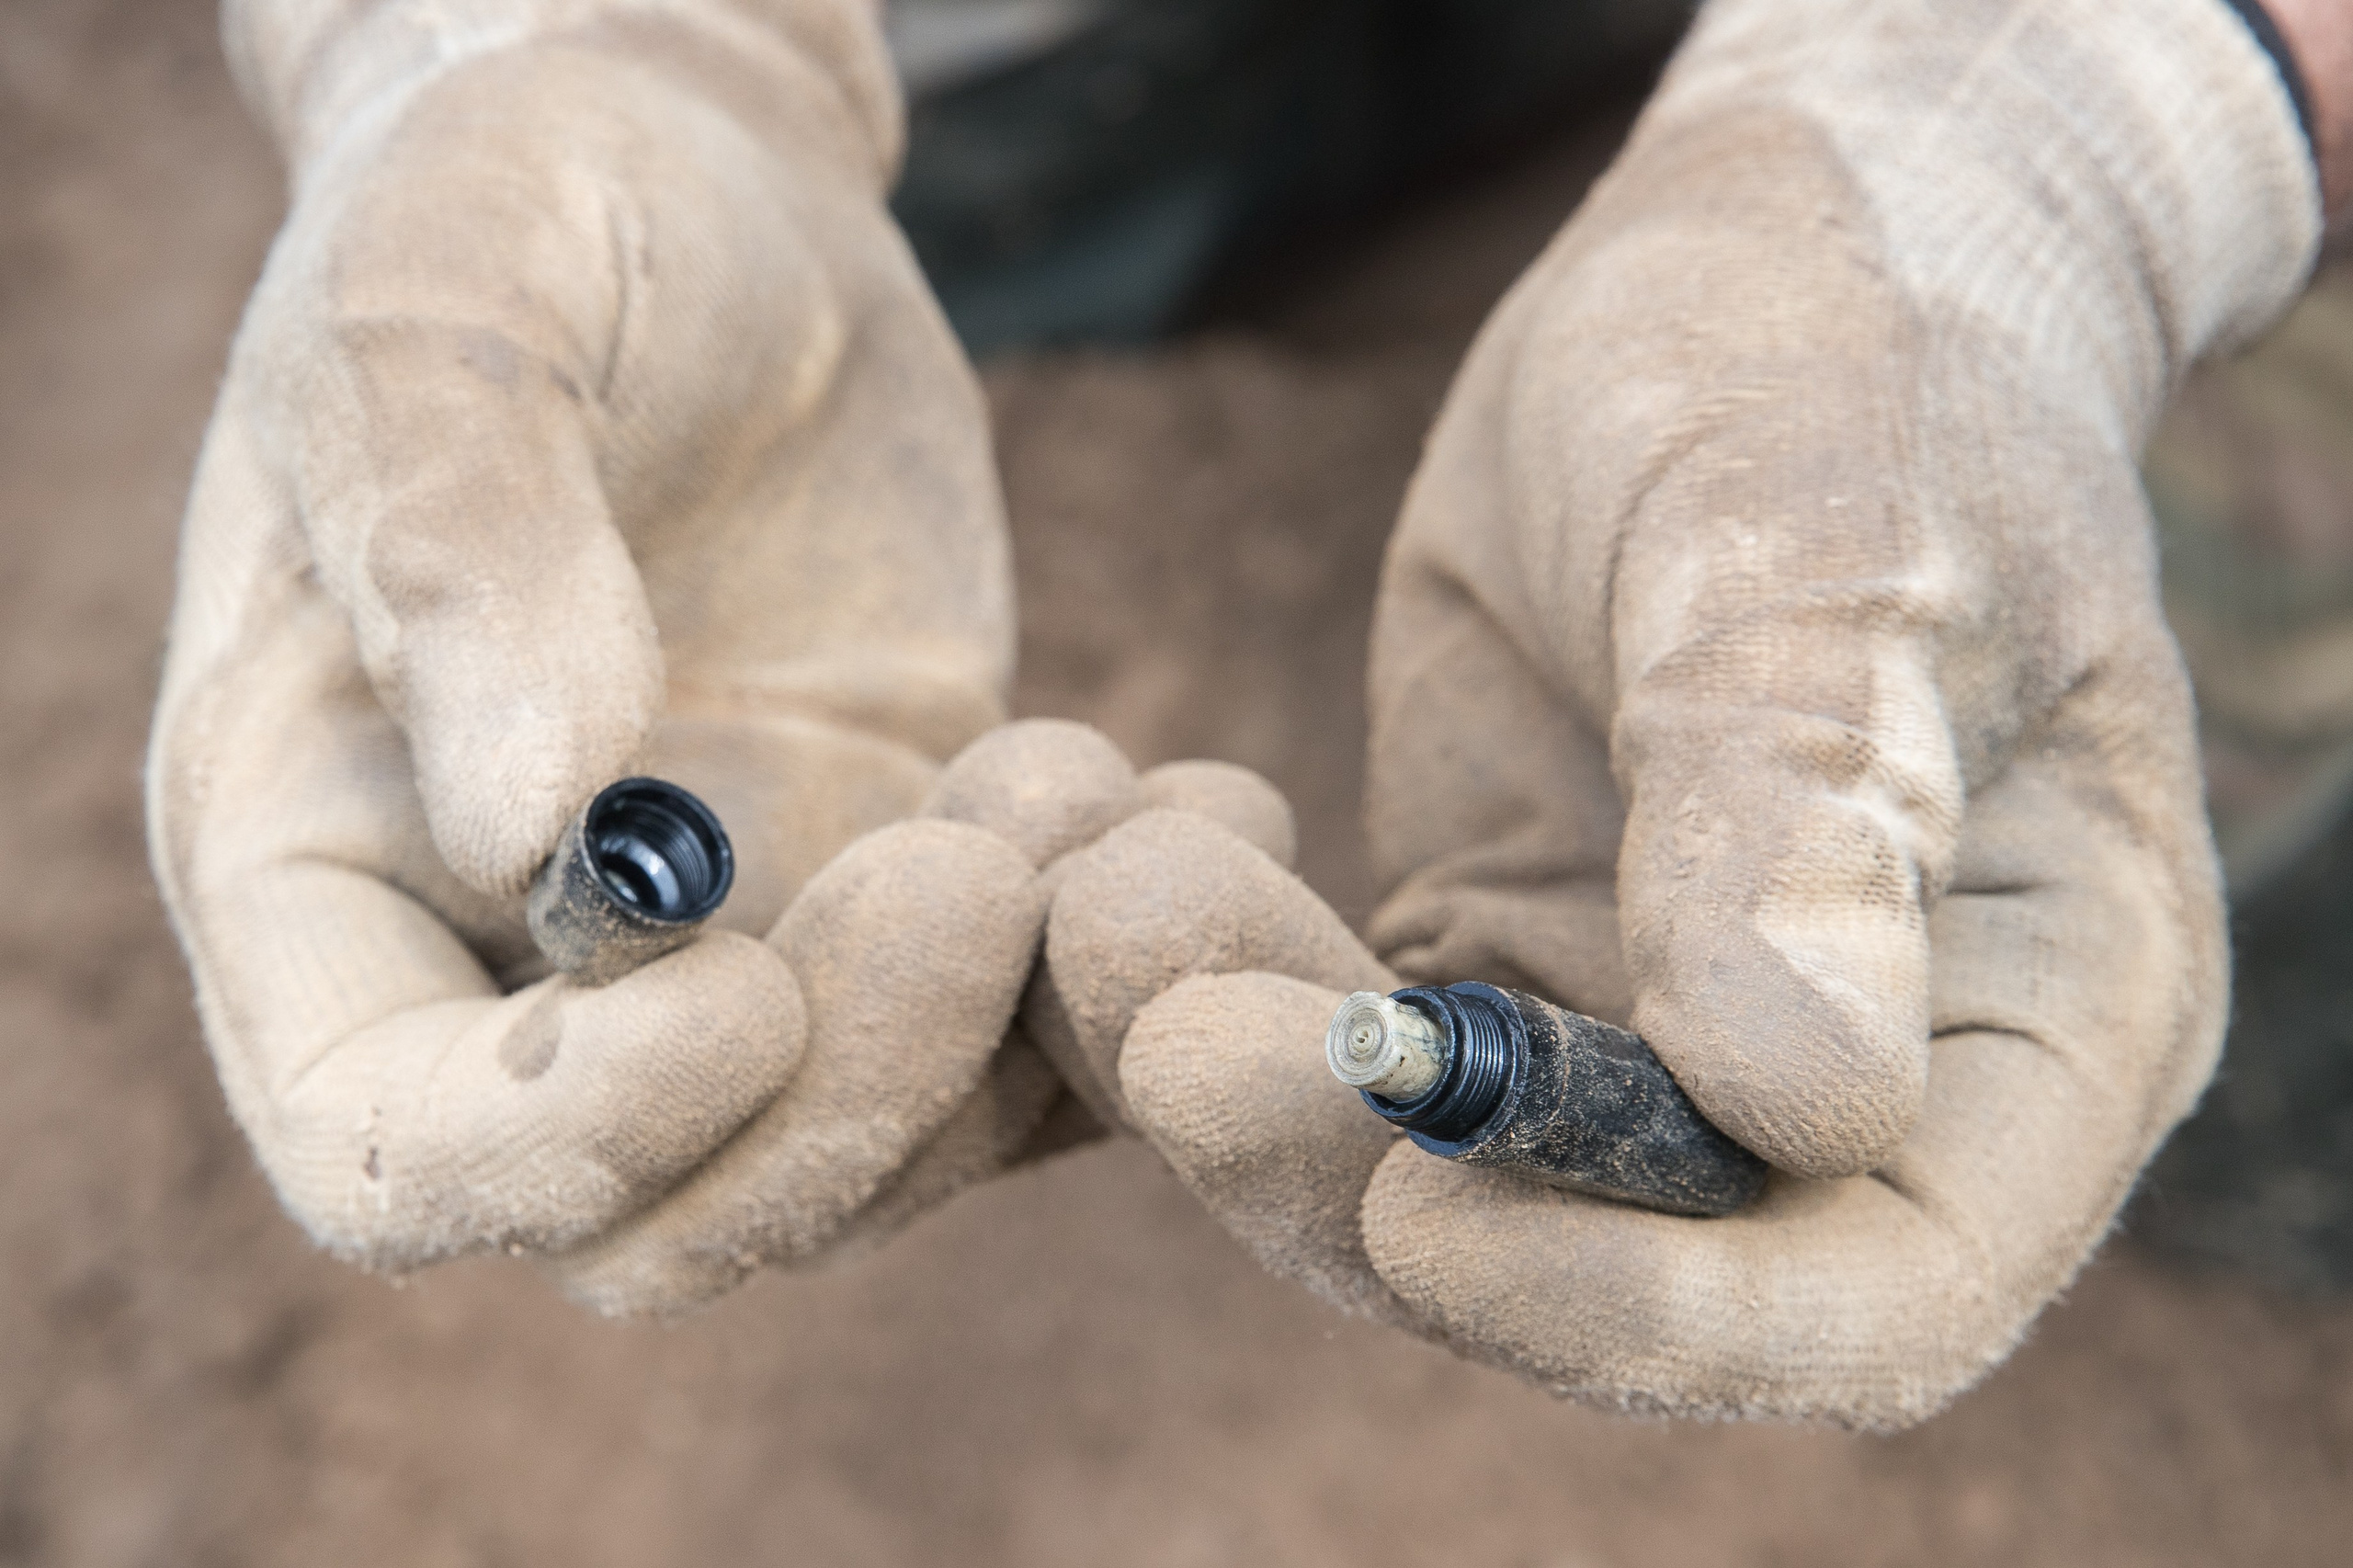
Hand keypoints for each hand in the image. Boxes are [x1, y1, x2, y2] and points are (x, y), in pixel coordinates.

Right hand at [150, 0, 1028, 1304]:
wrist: (706, 187)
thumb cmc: (534, 208)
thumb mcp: (460, 305)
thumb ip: (466, 545)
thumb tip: (529, 832)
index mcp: (319, 852)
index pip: (390, 1152)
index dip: (564, 1141)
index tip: (751, 986)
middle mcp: (511, 953)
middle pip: (664, 1216)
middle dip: (852, 1098)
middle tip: (982, 860)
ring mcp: (725, 941)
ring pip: (880, 1157)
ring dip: (1020, 1025)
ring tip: (1091, 778)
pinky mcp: (900, 894)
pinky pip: (1027, 1048)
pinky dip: (1129, 981)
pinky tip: (1206, 804)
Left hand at [1057, 0, 2322, 1424]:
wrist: (1742, 276)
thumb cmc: (1853, 368)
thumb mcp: (1833, 539)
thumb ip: (1809, 805)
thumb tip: (1804, 1108)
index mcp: (2035, 1022)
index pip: (1876, 1288)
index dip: (1662, 1317)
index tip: (1428, 1211)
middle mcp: (1840, 1081)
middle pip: (1605, 1268)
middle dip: (1362, 1184)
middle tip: (1172, 1037)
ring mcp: (1645, 1031)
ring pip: (1424, 1177)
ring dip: (1243, 1082)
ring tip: (1110, 882)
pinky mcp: (1489, 956)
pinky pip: (1329, 1051)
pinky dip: (1208, 985)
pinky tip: (1114, 848)